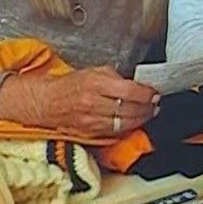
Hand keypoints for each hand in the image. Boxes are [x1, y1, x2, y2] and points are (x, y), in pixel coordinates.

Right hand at [0, 66, 157, 138]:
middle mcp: (93, 102)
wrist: (46, 102)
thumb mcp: (93, 71)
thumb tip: (137, 84)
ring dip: (141, 118)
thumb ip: (116, 77)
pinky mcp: (90, 132)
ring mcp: (91, 119)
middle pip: (129, 108)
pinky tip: (134, 121)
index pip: (129, 90)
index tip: (155, 93)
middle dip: (147, 107)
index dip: (146, 94)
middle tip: (156, 104)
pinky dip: (128, 126)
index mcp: (94, 83)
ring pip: (124, 123)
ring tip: (149, 113)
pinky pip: (115, 131)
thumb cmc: (70, 84)